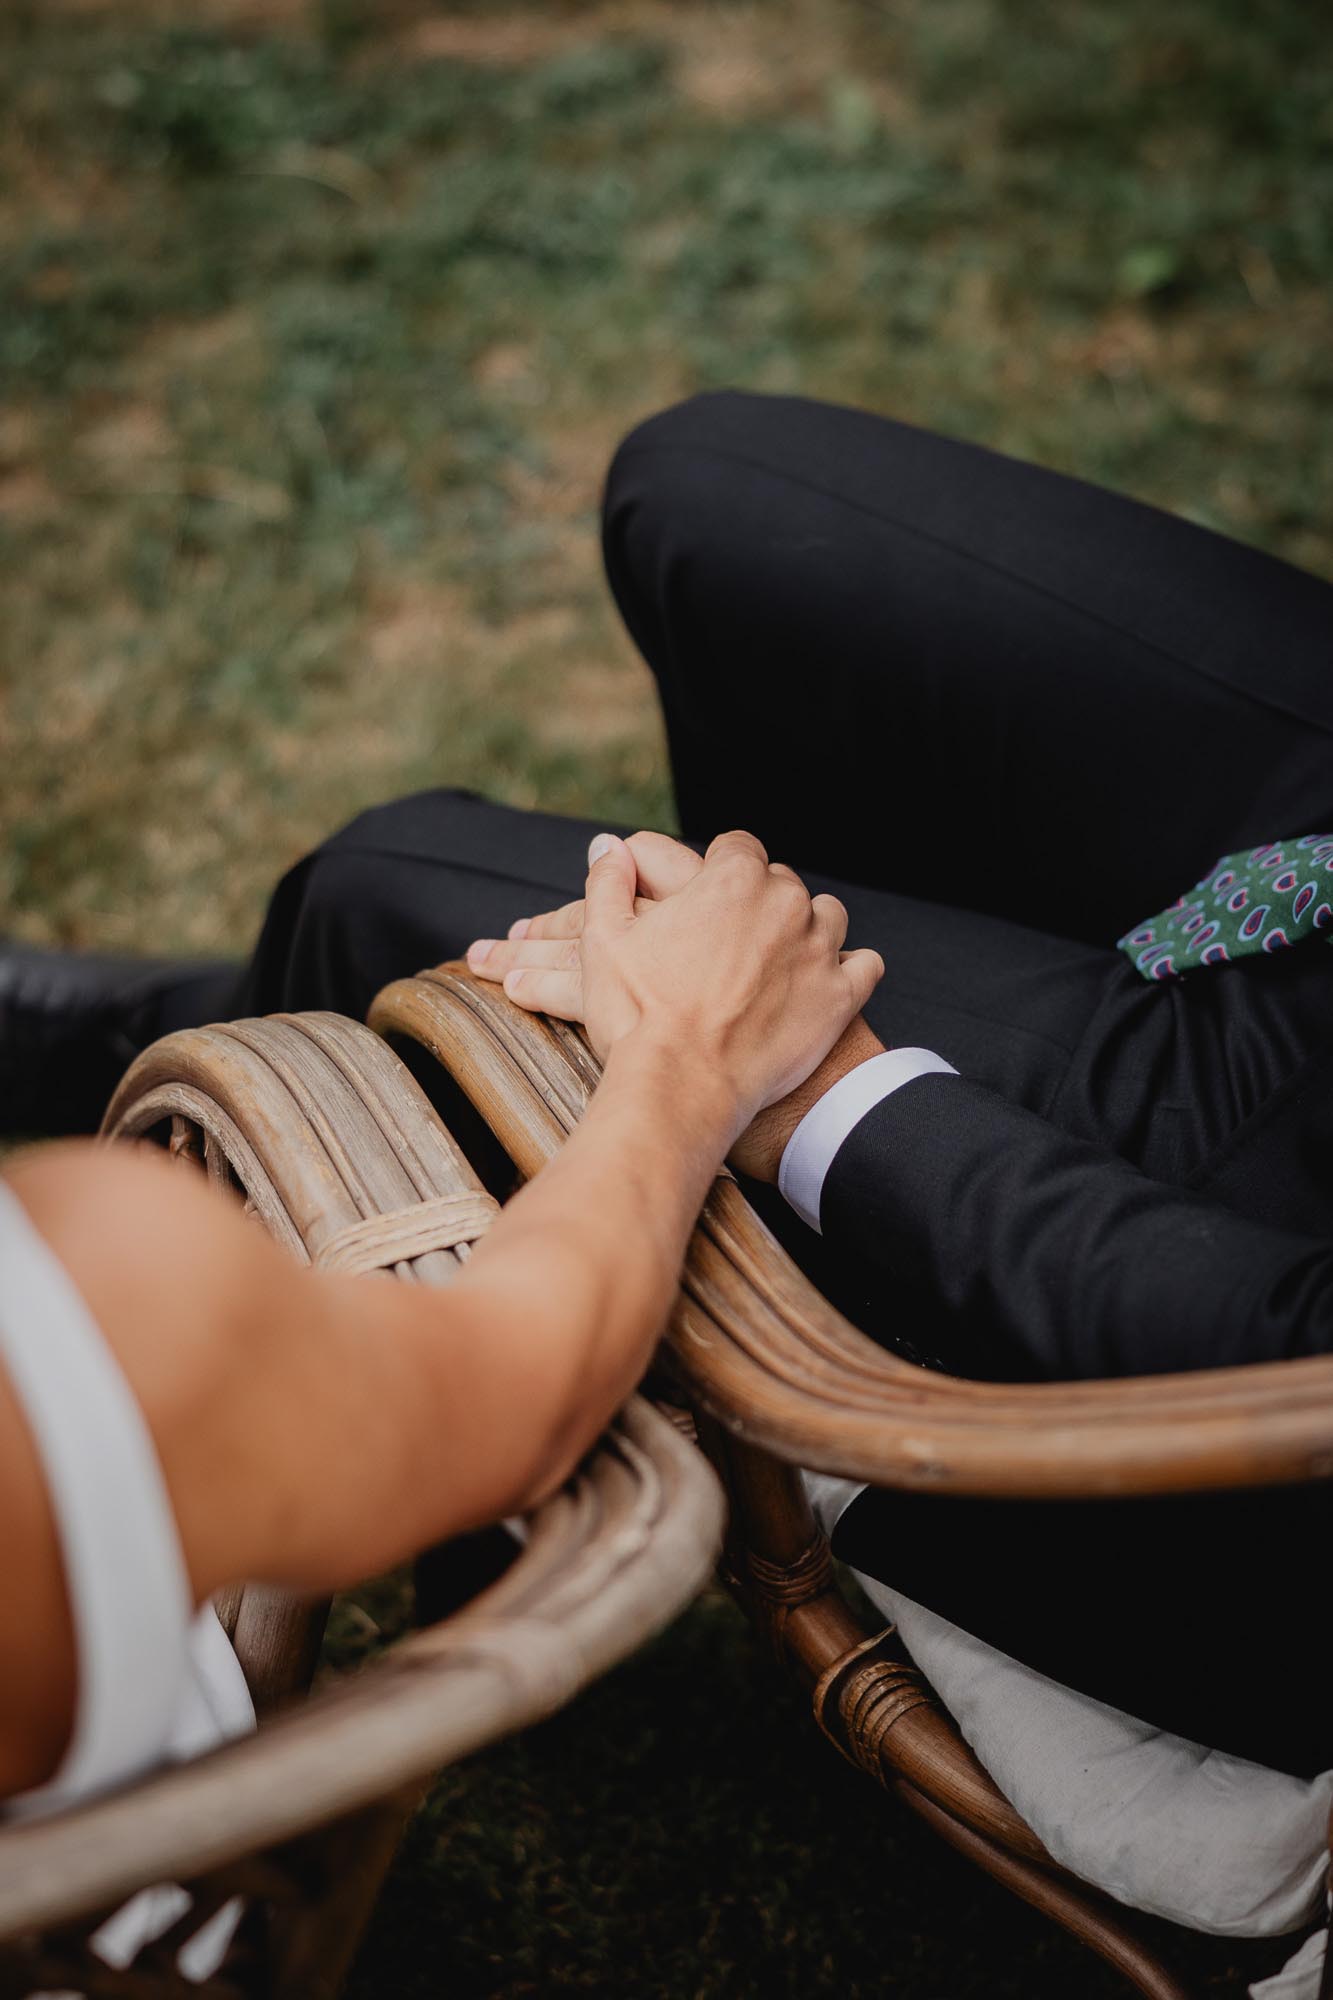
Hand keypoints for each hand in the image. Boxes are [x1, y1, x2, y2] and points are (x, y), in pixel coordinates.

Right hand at [469, 828, 883, 1143]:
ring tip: (777, 962)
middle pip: (781, 883)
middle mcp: (785, 902)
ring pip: (828, 916)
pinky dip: (850, 970)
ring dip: (806, 930)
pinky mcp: (840, 998)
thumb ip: (608, 882)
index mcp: (732, 878)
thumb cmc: (639, 1015)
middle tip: (731, 944)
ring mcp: (819, 950)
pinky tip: (825, 983)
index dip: (721, 871)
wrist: (682, 1084)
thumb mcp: (604, 939)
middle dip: (759, 904)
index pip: (738, 848)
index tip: (708, 899)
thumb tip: (608, 848)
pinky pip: (866, 965)